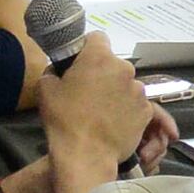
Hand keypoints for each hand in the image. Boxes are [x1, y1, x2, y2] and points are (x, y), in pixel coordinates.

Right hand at [35, 34, 150, 180]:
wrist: (86, 155)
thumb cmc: (64, 120)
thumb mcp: (46, 88)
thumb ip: (55, 70)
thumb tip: (60, 70)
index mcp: (99, 57)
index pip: (97, 37)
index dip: (87, 48)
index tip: (80, 63)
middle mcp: (125, 69)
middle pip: (113, 64)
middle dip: (102, 73)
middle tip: (87, 92)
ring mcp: (139, 90)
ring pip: (126, 84)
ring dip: (115, 91)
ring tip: (100, 111)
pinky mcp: (147, 111)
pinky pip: (135, 103)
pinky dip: (126, 109)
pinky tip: (112, 122)